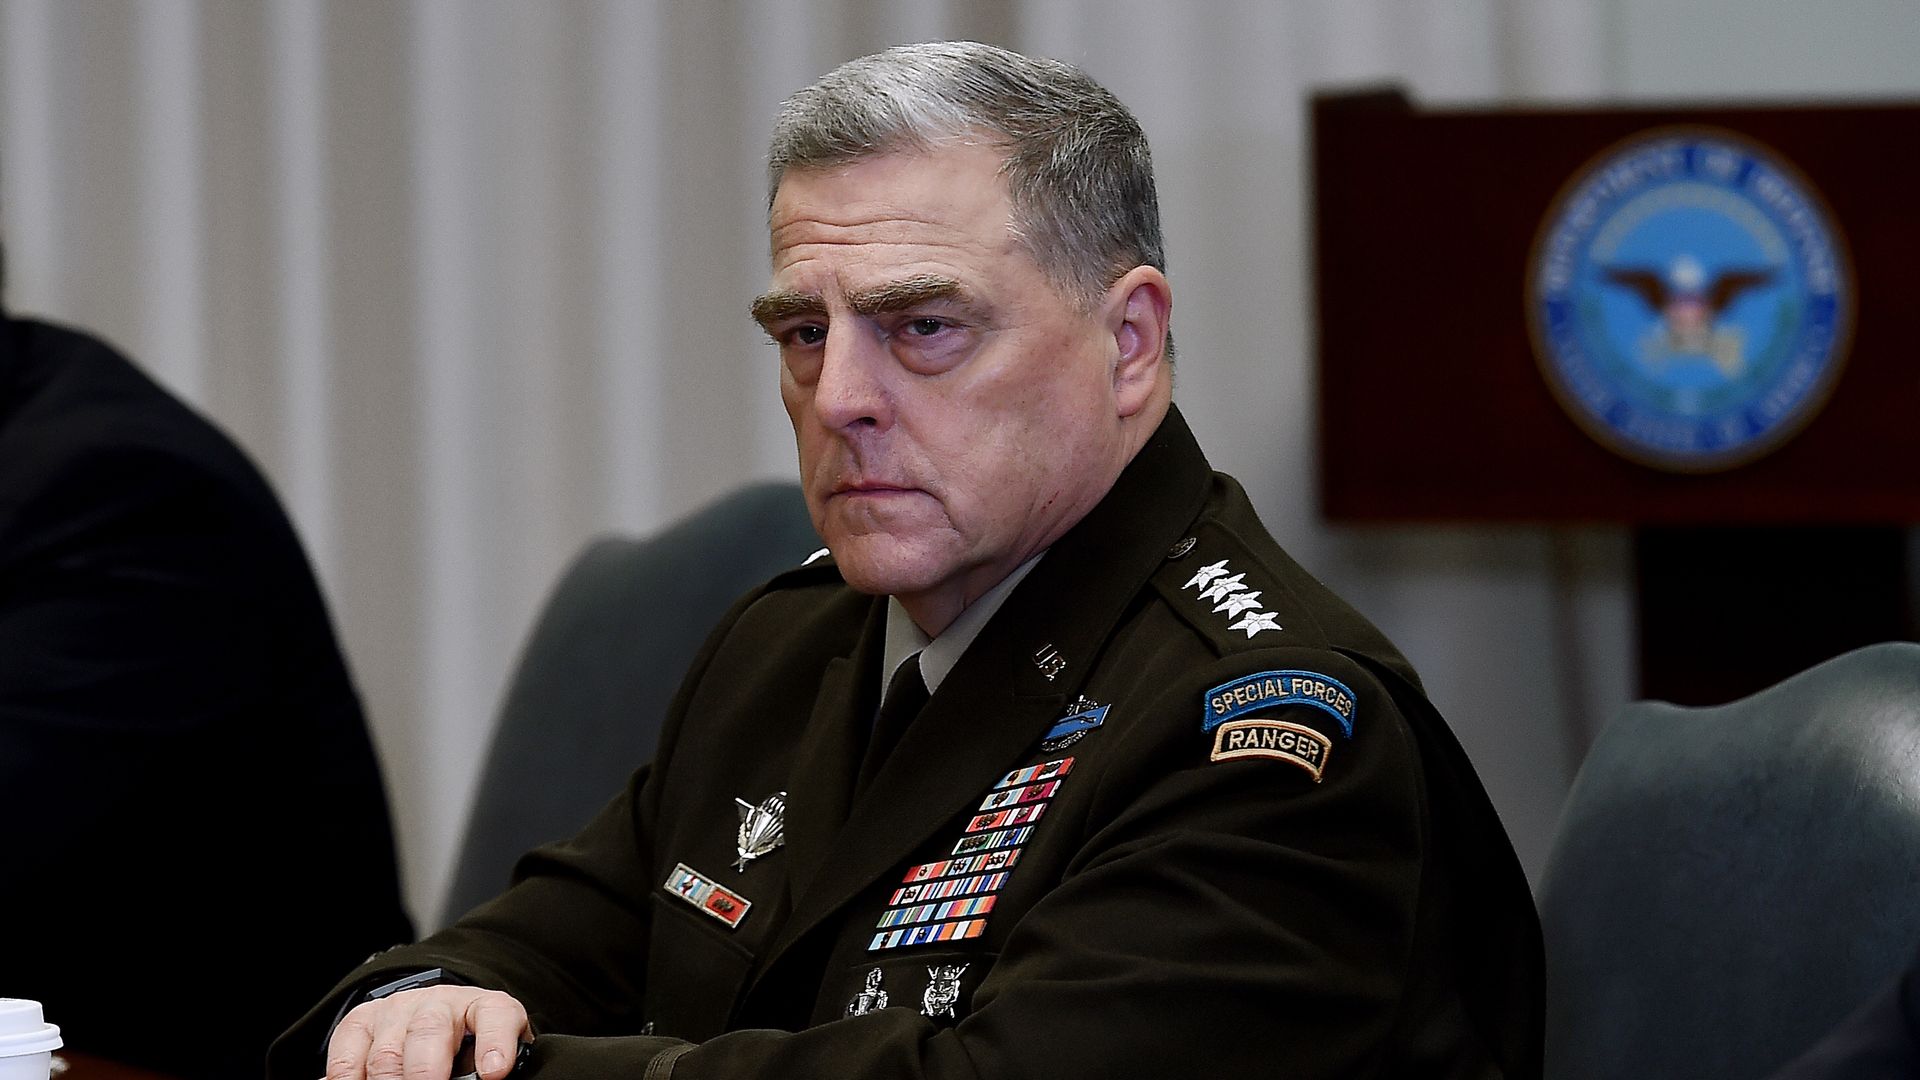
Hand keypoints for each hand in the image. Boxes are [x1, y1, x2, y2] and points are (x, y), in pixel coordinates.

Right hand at [325, 985, 529, 1079]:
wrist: (435, 1022)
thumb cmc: (468, 1051)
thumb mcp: (484, 1058)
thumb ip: (480, 1071)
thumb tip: (478, 1078)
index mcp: (484, 1009)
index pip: (495, 1015)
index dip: (495, 1042)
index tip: (494, 1072)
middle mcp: (440, 1003)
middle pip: (430, 1030)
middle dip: (426, 1070)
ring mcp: (398, 1010)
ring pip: (386, 1051)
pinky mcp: (361, 1022)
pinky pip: (347, 1052)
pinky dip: (349, 1079)